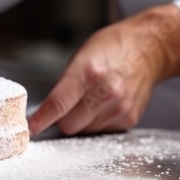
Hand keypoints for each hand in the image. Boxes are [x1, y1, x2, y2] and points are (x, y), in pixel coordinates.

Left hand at [28, 4, 179, 135]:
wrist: (149, 49)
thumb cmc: (111, 48)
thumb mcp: (80, 57)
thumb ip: (63, 84)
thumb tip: (46, 110)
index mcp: (89, 72)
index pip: (58, 104)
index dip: (41, 120)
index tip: (30, 129)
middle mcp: (106, 92)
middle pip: (69, 125)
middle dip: (63, 118)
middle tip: (70, 103)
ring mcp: (120, 107)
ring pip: (84, 131)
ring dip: (82, 120)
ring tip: (92, 99)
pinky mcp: (129, 119)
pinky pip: (101, 131)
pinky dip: (98, 121)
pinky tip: (105, 104)